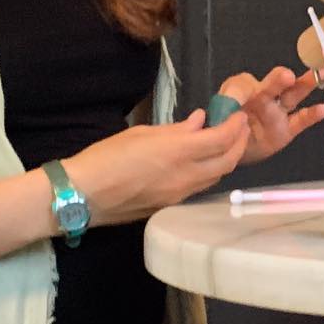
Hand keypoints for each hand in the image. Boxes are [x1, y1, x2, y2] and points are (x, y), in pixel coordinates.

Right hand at [64, 110, 251, 224]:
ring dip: (226, 159)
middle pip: (227, 162)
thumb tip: (200, 121)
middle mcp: (186, 176)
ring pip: (216, 177)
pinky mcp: (172, 207)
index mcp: (178, 152)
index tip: (238, 115)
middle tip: (239, 129)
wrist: (83, 194)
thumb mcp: (141, 134)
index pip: (221, 139)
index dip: (235, 126)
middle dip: (239, 143)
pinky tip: (203, 162)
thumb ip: (176, 130)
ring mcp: (181, 195)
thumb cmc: (106, 157)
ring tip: (225, 143)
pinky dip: (209, 172)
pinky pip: (199, 188)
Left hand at [219, 66, 323, 165]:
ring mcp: (278, 113)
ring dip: (304, 85)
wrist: (231, 148)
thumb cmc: (229, 120)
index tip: (243, 94)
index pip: (246, 83)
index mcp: (248, 88)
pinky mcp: (287, 130)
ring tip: (318, 74)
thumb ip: (231, 98)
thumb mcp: (222, 106)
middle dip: (281, 79)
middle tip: (287, 76)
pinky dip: (311, 115)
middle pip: (276, 84)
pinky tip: (322, 109)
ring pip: (292, 96)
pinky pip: (300, 121)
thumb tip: (238, 98)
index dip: (245, 88)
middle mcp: (266, 97)